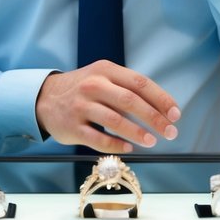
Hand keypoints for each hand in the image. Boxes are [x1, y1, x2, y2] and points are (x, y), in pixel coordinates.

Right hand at [35, 60, 180, 152]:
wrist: (44, 98)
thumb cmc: (83, 89)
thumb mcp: (102, 77)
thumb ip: (127, 88)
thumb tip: (161, 108)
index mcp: (106, 70)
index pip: (140, 83)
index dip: (161, 99)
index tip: (176, 114)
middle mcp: (93, 86)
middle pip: (130, 101)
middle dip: (155, 118)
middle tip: (171, 132)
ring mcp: (81, 106)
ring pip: (115, 120)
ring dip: (138, 132)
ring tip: (153, 141)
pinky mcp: (72, 127)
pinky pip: (98, 139)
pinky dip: (117, 144)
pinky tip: (129, 148)